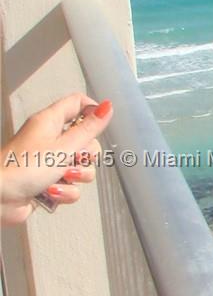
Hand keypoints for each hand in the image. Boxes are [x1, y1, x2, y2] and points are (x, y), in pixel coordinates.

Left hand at [0, 94, 113, 223]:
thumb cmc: (23, 168)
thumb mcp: (64, 146)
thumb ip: (89, 129)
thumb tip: (107, 106)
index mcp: (50, 122)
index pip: (78, 103)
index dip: (93, 112)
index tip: (98, 127)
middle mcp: (50, 139)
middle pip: (86, 140)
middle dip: (87, 155)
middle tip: (74, 158)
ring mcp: (49, 161)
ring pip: (81, 166)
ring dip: (77, 177)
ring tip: (59, 178)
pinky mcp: (49, 181)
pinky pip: (71, 185)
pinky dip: (65, 191)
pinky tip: (51, 192)